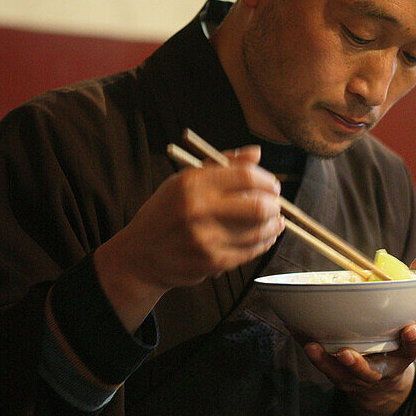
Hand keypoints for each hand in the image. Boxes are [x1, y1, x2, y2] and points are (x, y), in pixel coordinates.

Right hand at [94, 146, 283, 331]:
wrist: (141, 256)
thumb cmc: (165, 213)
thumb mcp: (183, 181)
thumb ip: (221, 164)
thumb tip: (256, 154)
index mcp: (192, 184)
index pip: (245, 177)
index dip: (266, 181)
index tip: (272, 186)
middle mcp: (199, 210)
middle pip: (257, 206)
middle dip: (274, 205)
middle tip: (275, 204)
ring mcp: (206, 239)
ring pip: (258, 231)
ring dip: (273, 225)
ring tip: (275, 221)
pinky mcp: (212, 262)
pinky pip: (250, 251)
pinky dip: (263, 243)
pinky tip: (264, 237)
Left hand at [303, 249, 415, 415]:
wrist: (383, 379)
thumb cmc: (395, 337)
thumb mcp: (410, 315)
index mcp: (403, 353)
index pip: (412, 348)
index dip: (413, 340)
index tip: (411, 329)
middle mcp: (380, 369)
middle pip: (370, 371)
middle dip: (357, 364)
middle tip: (346, 353)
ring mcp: (356, 376)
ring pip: (340, 373)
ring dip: (325, 361)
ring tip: (312, 347)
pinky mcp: (337, 374)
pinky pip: (320, 363)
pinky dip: (307, 347)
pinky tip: (293, 329)